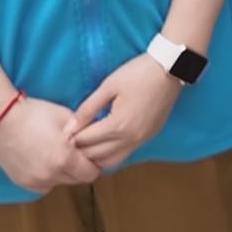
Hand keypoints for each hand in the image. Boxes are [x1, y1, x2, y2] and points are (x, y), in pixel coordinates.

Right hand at [0, 96, 100, 193]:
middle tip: (73, 151)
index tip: (89, 154)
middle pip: (77, 180)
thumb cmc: (34, 114)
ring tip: (54, 153)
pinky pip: (44, 185)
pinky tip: (42, 159)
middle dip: (78, 168)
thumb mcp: (66, 118)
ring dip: (62, 173)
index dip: (93, 164)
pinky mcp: (22, 183)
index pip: (91, 174)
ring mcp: (35, 181)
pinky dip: (47, 176)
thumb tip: (96, 141)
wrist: (0, 118)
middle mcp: (50, 175)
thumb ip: (85, 133)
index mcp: (64, 158)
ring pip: (60, 183)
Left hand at [65, 55, 181, 171]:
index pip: (86, 141)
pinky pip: (125, 154)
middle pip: (96, 157)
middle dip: (80, 151)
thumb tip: (69, 127)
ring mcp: (142, 140)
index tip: (61, 133)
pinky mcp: (149, 137)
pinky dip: (111, 154)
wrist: (171, 69)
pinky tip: (104, 143)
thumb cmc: (138, 73)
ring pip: (112, 162)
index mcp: (118, 125)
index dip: (70, 138)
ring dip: (96, 157)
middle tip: (70, 141)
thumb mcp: (108, 86)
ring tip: (86, 144)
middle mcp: (131, 139)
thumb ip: (87, 108)